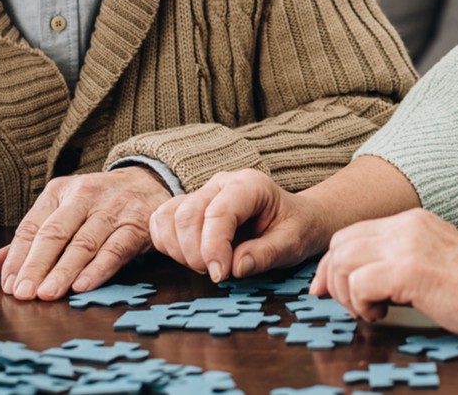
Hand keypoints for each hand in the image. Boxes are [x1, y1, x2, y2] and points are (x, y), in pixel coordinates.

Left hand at [0, 167, 170, 300]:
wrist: (149, 183)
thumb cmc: (98, 204)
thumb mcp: (62, 211)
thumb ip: (31, 239)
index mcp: (59, 192)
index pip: (32, 226)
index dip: (19, 257)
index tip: (9, 284)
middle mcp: (84, 196)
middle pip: (55, 233)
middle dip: (37, 265)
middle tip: (24, 293)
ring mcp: (112, 210)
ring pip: (84, 243)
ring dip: (64, 271)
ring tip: (48, 294)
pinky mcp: (136, 225)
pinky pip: (115, 249)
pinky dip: (98, 269)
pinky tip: (82, 286)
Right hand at [149, 168, 327, 281]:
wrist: (295, 219)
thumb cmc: (295, 227)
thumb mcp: (293, 243)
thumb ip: (267, 254)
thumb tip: (236, 267)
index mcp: (249, 185)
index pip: (218, 212)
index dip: (213, 247)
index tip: (220, 275)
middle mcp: (221, 183)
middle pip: (187, 215)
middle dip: (196, 253)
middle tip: (217, 275)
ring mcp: (202, 193)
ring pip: (169, 217)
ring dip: (180, 250)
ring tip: (206, 266)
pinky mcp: (189, 207)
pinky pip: (162, 222)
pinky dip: (169, 245)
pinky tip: (191, 258)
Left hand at [312, 208, 457, 338]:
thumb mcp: (432, 257)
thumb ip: (398, 258)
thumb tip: (361, 279)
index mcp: (410, 221)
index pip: (351, 233)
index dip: (333, 263)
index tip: (327, 288)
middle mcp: (404, 226)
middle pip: (340, 244)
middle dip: (333, 278)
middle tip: (349, 305)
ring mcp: (405, 245)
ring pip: (343, 261)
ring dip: (347, 293)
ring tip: (370, 310)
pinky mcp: (408, 270)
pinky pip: (359, 283)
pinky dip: (360, 304)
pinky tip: (382, 314)